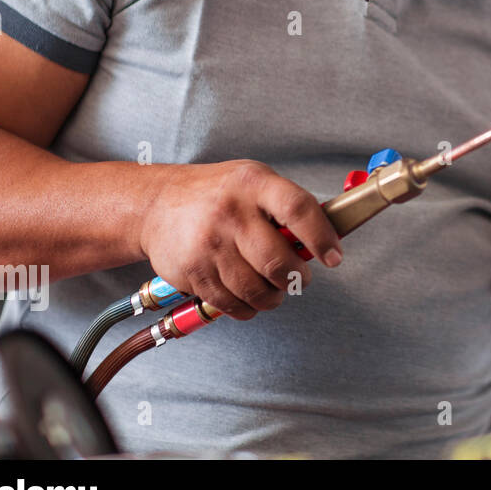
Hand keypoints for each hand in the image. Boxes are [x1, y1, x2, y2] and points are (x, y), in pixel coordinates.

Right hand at [137, 161, 341, 320]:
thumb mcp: (255, 182)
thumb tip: (328, 240)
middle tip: (300, 278)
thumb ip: (289, 207)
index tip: (333, 257)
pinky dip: (248, 307)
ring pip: (256, 290)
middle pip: (277, 262)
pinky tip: (248, 295)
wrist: (157, 204)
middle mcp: (231, 213)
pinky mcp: (193, 272)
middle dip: (298, 278)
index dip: (321, 237)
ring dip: (274, 297)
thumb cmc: (218, 194)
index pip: (298, 210)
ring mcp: (209, 244)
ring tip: (274, 289)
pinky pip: (232, 304)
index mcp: (254, 184)